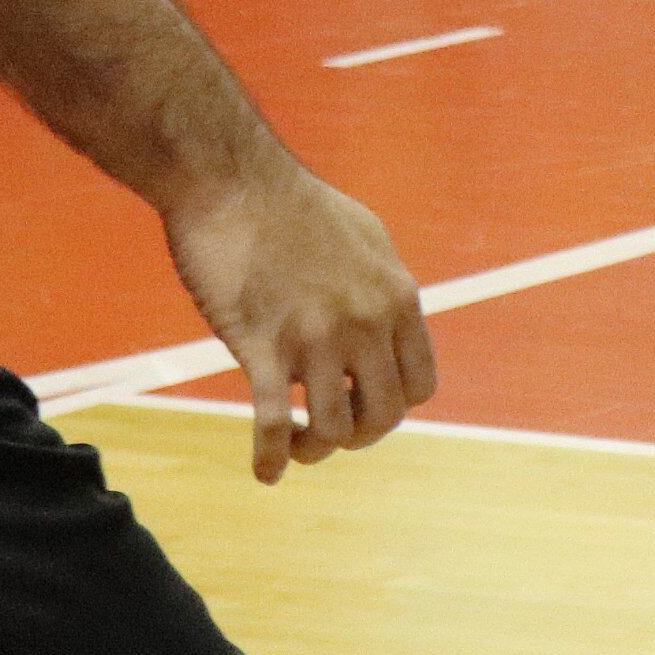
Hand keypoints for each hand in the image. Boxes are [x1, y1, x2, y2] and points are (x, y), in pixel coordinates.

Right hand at [161, 168, 437, 485]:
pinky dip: (271, 457)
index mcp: (397, 298)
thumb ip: (382, 287)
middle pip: (384, 415)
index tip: (363, 402)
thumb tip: (391, 317)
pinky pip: (274, 422)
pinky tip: (266, 473)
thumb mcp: (366, 239)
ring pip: (334, 429)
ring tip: (299, 443)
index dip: (393, 405)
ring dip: (316, 449)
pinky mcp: (262, 345)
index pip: (421, 384)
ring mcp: (315, 337)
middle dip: (360, 436)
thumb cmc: (294, 206)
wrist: (232, 180)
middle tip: (329, 431)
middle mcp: (366, 323)